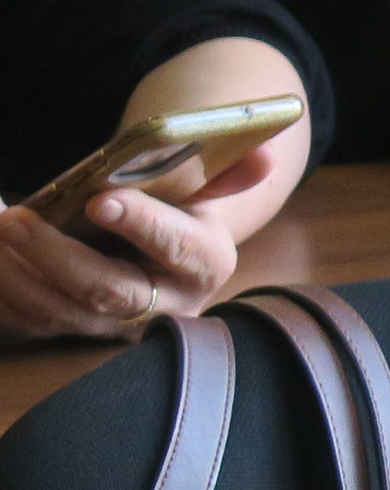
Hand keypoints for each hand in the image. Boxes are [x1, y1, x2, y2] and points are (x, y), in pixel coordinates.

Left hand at [0, 179, 242, 340]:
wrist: (158, 259)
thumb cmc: (176, 215)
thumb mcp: (204, 194)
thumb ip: (228, 172)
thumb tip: (264, 153)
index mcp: (205, 263)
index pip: (176, 246)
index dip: (140, 225)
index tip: (99, 200)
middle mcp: (167, 306)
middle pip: (109, 290)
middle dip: (57, 255)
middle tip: (16, 219)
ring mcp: (117, 329)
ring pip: (61, 312)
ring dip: (18, 275)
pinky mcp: (75, 336)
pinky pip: (32, 322)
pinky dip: (6, 292)